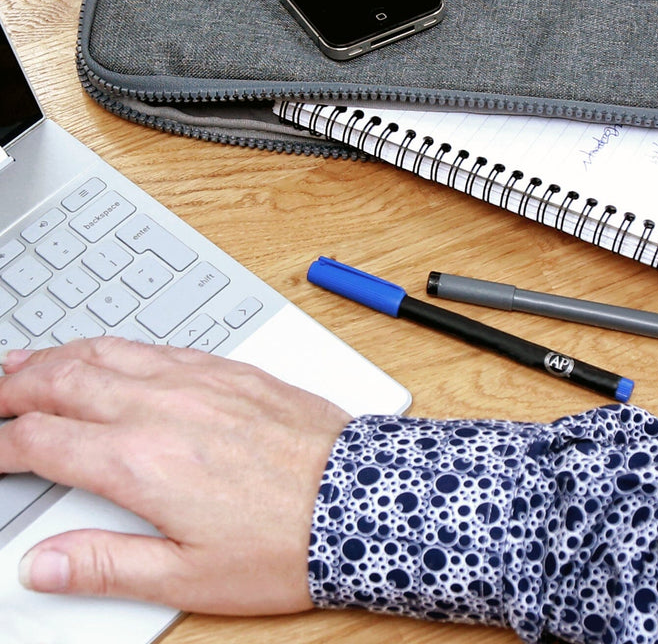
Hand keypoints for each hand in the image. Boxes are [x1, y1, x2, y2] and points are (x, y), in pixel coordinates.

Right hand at [0, 338, 350, 613]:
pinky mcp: (231, 370)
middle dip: (13, 385)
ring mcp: (199, 381)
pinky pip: (157, 345)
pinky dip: (115, 346)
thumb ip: (104, 566)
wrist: (358, 497)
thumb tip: (39, 564)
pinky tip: (108, 353)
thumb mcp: (186, 577)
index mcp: (140, 462)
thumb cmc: (283, 541)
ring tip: (23, 361)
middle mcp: (163, 408)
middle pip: (63, 381)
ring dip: (56, 356)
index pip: (41, 440)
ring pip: (107, 352)